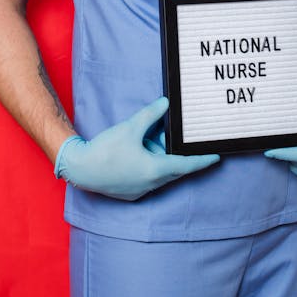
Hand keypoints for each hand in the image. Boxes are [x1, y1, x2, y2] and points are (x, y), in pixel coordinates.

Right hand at [54, 96, 219, 200]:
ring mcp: (140, 190)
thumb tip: (166, 103)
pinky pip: (147, 179)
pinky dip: (149, 166)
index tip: (216, 157)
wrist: (80, 168)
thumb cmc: (105, 149)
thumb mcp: (130, 127)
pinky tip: (138, 152)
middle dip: (176, 153)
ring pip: (160, 173)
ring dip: (159, 158)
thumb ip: (151, 115)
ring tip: (148, 140)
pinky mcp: (130, 192)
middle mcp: (151, 184)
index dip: (202, 160)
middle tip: (177, 138)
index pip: (186, 165)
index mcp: (155, 170)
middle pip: (173, 168)